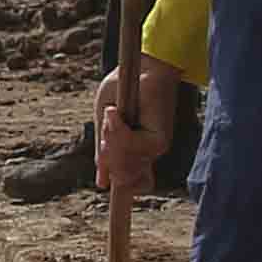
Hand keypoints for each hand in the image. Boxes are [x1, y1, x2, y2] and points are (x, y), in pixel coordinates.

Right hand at [96, 62, 189, 198]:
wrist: (141, 68)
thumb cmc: (125, 90)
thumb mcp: (105, 122)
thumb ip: (105, 150)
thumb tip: (102, 183)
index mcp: (134, 153)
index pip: (131, 184)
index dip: (121, 193)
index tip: (104, 184)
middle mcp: (146, 155)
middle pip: (121, 178)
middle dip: (106, 155)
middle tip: (105, 125)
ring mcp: (153, 149)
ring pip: (124, 163)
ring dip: (110, 139)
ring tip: (111, 113)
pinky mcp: (158, 140)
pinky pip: (130, 146)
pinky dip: (117, 131)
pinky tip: (114, 113)